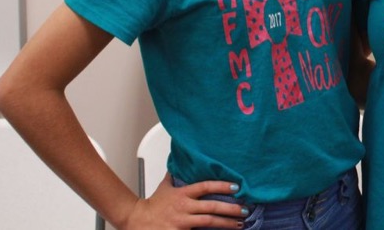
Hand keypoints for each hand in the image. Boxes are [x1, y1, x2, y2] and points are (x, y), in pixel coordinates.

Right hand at [121, 174, 248, 228]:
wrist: (137, 221)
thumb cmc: (152, 205)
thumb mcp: (164, 187)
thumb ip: (174, 176)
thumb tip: (178, 161)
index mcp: (183, 194)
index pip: (205, 187)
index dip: (222, 186)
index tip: (237, 187)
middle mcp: (184, 207)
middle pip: (211, 207)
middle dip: (231, 209)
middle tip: (245, 210)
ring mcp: (181, 222)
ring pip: (208, 222)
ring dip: (226, 223)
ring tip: (239, 223)